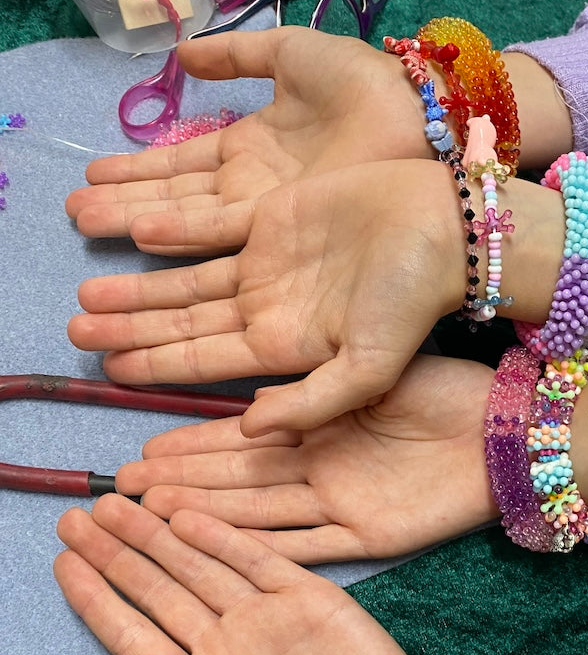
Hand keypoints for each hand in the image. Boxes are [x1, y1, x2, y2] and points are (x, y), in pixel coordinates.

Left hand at [55, 494, 506, 654]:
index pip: (134, 639)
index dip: (96, 601)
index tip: (60, 565)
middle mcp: (227, 652)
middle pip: (158, 591)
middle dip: (117, 554)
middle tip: (77, 515)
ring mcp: (267, 622)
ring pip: (199, 567)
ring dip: (156, 535)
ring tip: (112, 501)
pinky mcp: (311, 600)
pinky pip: (257, 559)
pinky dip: (220, 535)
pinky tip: (181, 512)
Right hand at [65, 28, 435, 254]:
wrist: (422, 120)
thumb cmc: (366, 86)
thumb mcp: (295, 56)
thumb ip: (240, 57)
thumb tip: (184, 55)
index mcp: (252, 150)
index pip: (182, 165)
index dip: (139, 171)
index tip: (94, 176)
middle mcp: (253, 190)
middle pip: (176, 201)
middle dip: (125, 206)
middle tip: (75, 216)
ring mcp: (270, 217)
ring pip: (190, 224)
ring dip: (138, 226)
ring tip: (91, 228)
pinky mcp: (290, 233)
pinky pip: (225, 235)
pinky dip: (183, 234)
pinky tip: (141, 236)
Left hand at [69, 160, 471, 433]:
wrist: (445, 228)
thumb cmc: (413, 302)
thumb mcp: (370, 368)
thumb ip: (311, 404)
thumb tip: (247, 431)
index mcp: (289, 352)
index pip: (208, 368)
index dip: (158, 374)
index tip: (109, 376)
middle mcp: (272, 314)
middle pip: (187, 327)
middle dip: (133, 334)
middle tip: (75, 337)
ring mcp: (268, 269)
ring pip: (189, 283)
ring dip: (140, 292)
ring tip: (85, 301)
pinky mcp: (270, 223)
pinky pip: (208, 233)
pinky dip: (170, 238)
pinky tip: (129, 241)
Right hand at [116, 355, 499, 563]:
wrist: (509, 433)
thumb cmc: (450, 392)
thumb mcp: (375, 374)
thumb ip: (316, 391)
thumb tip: (255, 402)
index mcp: (324, 426)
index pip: (243, 439)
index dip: (194, 444)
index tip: (144, 445)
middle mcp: (322, 469)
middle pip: (238, 481)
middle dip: (182, 483)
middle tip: (123, 487)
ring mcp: (342, 505)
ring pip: (257, 514)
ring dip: (204, 516)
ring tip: (147, 514)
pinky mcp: (369, 537)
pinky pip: (304, 547)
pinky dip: (260, 546)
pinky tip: (212, 546)